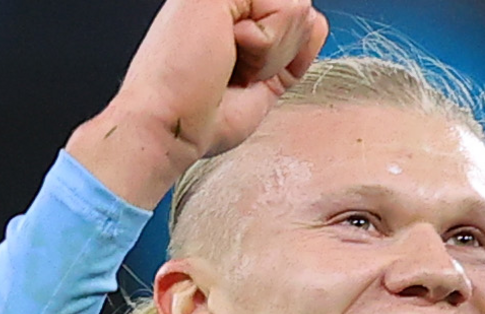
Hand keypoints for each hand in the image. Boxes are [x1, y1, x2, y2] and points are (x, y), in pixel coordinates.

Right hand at [67, 0, 328, 207]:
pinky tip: (228, 53)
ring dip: (273, 52)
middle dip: (282, 51)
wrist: (168, 130)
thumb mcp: (263, 79)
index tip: (242, 77)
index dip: (286, 51)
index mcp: (227, 12)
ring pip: (298, 6)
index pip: (292, 12)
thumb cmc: (200, 116)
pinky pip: (288, 8)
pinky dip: (267, 47)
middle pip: (299, 7)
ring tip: (230, 64)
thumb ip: (288, 46)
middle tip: (235, 72)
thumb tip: (316, 20)